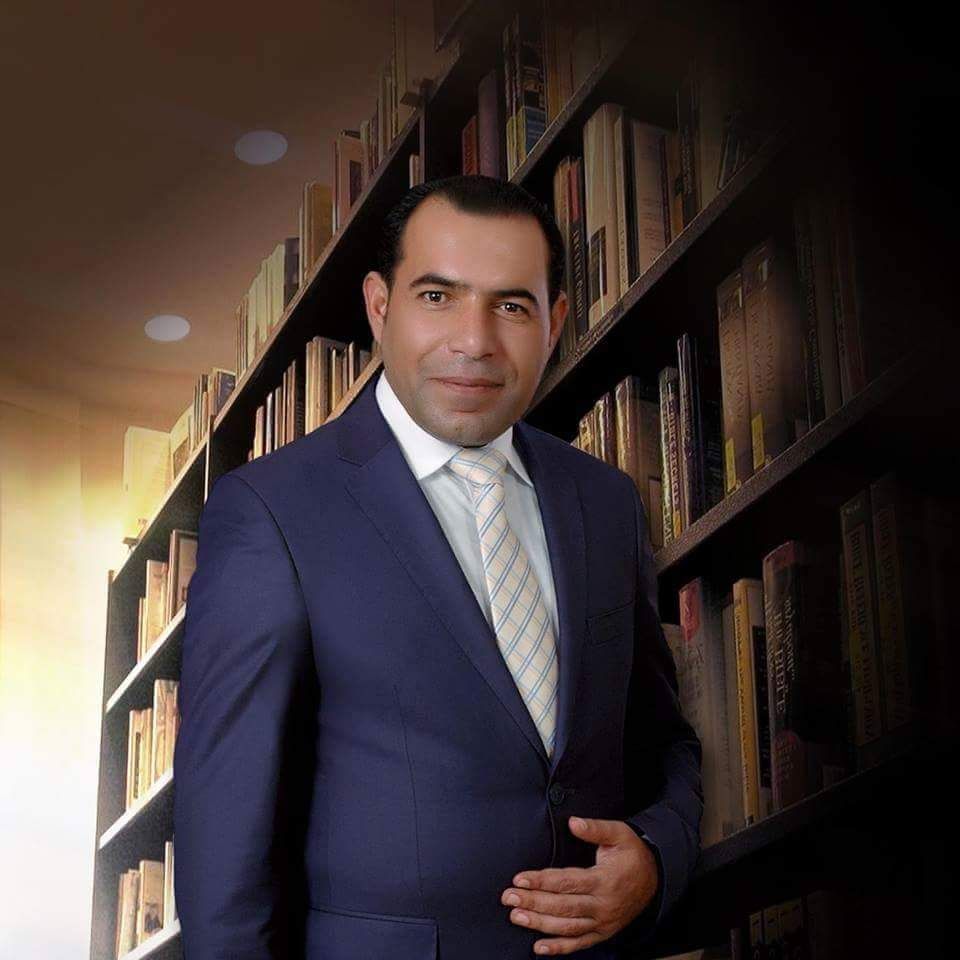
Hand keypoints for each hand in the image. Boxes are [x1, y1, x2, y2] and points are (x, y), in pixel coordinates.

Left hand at [500, 816, 658, 954]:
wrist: (656, 878)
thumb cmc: (632, 853)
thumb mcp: (618, 834)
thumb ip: (595, 828)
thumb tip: (574, 822)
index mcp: (604, 880)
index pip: (566, 882)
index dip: (541, 881)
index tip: (519, 879)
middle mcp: (602, 904)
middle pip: (562, 906)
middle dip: (533, 902)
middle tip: (509, 898)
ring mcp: (603, 922)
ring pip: (567, 927)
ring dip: (539, 924)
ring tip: (517, 917)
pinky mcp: (603, 932)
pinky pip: (579, 943)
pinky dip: (559, 948)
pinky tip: (539, 948)